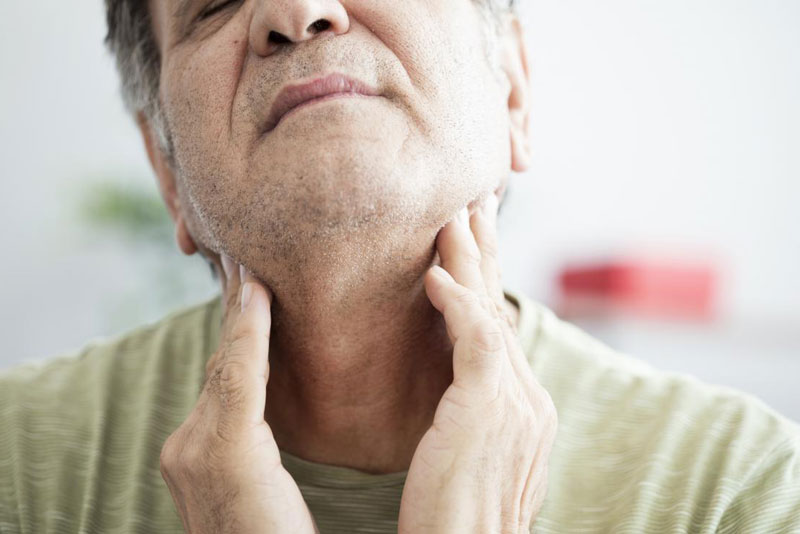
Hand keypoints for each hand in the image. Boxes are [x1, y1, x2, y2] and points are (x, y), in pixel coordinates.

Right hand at [159, 256, 317, 533]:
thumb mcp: (263, 489)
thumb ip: (256, 449)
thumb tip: (267, 417)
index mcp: (200, 453)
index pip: (225, 376)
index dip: (238, 329)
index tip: (251, 283)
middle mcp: (187, 445)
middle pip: (221, 360)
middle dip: (236, 308)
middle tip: (247, 255)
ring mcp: (196, 449)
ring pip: (227, 362)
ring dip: (241, 309)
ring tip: (251, 260)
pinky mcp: (222, 454)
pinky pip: (238, 380)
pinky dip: (248, 335)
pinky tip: (258, 294)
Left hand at [398, 195, 557, 532]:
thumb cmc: (453, 513)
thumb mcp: (467, 449)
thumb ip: (470, 408)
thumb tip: (456, 381)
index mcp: (524, 405)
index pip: (501, 328)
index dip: (487, 282)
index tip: (471, 241)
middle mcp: (529, 397)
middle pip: (503, 308)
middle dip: (487, 254)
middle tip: (475, 204)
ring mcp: (517, 401)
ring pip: (491, 312)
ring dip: (470, 261)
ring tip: (452, 217)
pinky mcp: (491, 408)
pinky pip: (476, 339)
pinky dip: (458, 302)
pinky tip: (435, 275)